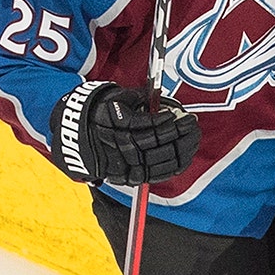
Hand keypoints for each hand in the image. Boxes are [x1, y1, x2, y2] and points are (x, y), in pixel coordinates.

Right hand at [49, 81, 199, 185]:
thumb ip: (141, 98)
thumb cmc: (105, 112)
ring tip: (193, 138)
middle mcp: (119, 145)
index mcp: (117, 123)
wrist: (80, 136)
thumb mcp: (118, 98)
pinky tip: (185, 157)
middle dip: (179, 134)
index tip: (181, 114)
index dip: (167, 121)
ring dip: (180, 150)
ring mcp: (124, 164)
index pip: (147, 125)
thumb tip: (166, 102)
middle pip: (156, 143)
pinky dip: (172, 167)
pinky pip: (155, 175)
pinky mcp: (128, 177)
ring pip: (158, 161)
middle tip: (193, 124)